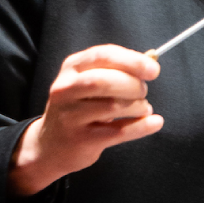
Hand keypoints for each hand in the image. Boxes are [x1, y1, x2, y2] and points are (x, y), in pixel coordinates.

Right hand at [8, 45, 162, 196]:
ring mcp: (70, 116)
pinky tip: (154, 122)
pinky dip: (142, 126)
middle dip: (133, 85)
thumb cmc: (79, 107)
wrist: (50, 146)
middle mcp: (65, 90)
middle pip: (105, 81)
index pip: (102, 56)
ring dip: (138, 106)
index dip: (132, 61)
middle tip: (143, 91)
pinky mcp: (80, 140)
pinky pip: (118, 132)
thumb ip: (115, 70)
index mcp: (71, 69)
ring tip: (142, 108)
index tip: (153, 69)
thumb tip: (150, 62)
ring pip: (113, 106)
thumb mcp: (87, 82)